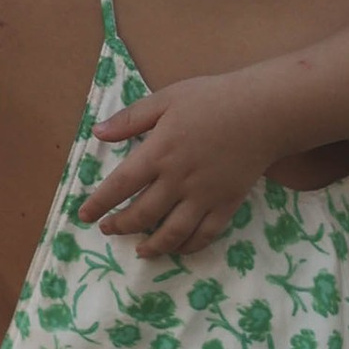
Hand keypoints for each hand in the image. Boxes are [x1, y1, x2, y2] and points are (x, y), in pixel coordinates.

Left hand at [76, 69, 282, 259]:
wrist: (263, 111)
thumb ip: (131, 118)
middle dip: (121, 226)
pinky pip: (204, 235)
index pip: (119, 186)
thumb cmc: (212, 99)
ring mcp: (203, 196)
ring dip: (152, 246)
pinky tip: (176, 248)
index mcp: (158, 153)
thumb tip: (97, 133)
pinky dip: (188, 247)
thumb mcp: (166, 98)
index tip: (85, 216)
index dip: (98, 204)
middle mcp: (178, 180)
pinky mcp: (226, 204)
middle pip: (142, 215)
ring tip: (140, 250)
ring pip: (172, 233)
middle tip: (109, 230)